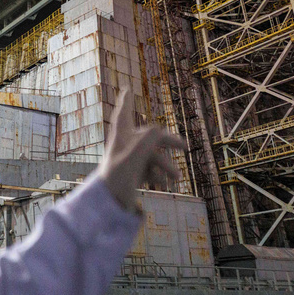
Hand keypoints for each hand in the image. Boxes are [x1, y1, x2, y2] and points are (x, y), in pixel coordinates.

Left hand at [100, 86, 186, 210]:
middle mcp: (124, 146)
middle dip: (168, 141)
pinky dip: (158, 175)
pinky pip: (150, 170)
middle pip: (149, 136)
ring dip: (166, 166)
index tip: (126, 88)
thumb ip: (147, 141)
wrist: (108, 206)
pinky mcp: (132, 173)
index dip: (126, 101)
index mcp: (121, 138)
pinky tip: (164, 185)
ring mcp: (129, 160)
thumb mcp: (133, 158)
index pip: (123, 114)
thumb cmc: (117, 180)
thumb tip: (158, 129)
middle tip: (185, 145)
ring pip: (153, 156)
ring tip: (177, 178)